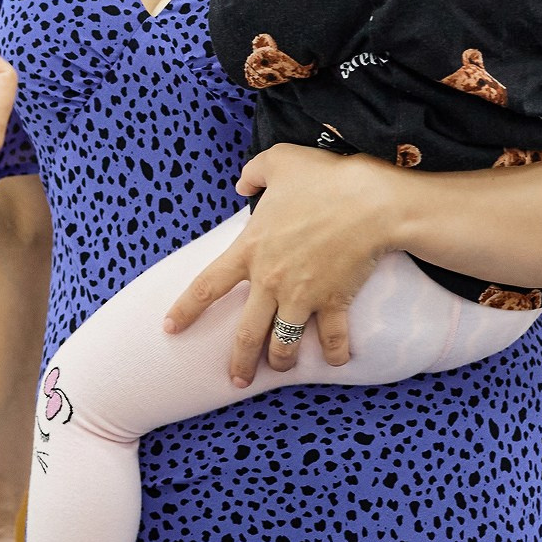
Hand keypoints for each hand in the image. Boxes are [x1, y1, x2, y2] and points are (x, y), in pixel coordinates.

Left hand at [163, 143, 392, 383]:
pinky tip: (334, 362)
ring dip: (280, 361)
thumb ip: (253, 172)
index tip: (170, 328)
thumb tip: (241, 183)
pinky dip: (333, 354)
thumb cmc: (325, 178)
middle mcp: (270, 280)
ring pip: (283, 342)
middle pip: (245, 332)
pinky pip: (332, 338)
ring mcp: (303, 295)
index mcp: (249, 250)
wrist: (372, 201)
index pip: (206, 287)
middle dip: (238, 361)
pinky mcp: (335, 302)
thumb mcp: (279, 161)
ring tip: (278, 369)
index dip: (185, 310)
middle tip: (235, 380)